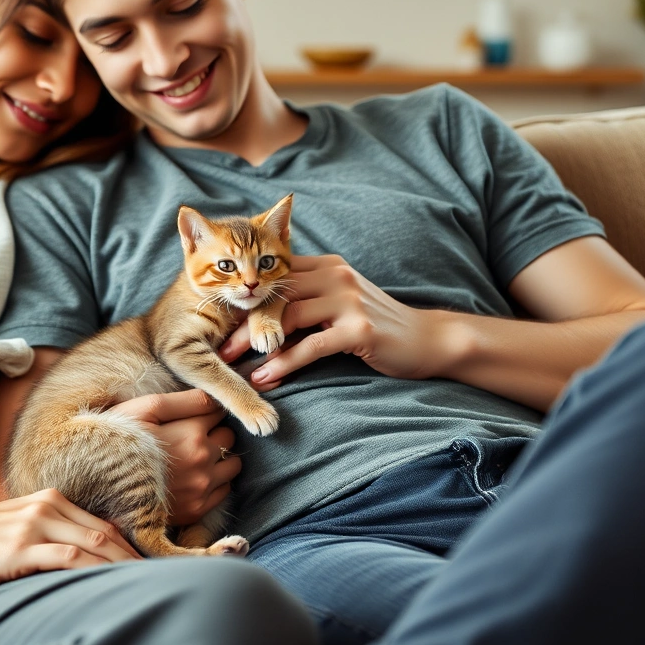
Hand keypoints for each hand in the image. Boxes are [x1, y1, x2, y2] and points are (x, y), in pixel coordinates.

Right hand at [0, 490, 140, 591]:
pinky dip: (93, 571)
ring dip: (125, 567)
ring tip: (147, 588)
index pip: (105, 525)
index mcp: (50, 500)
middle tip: (165, 582)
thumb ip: (47, 538)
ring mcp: (33, 526)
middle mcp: (47, 506)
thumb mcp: (14, 531)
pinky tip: (109, 586)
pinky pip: (67, 558)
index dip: (133, 549)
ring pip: (95, 544)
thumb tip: (80, 561)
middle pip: (109, 534)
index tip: (154, 571)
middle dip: (139, 560)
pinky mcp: (18, 548)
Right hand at [106, 388, 239, 524]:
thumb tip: (215, 398)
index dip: (205, 412)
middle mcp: (203, 460)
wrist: (99, 486)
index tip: (189, 417)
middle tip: (189, 437)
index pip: (219, 412)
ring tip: (193, 459)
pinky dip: (215, 483)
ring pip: (233, 465)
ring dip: (220, 459)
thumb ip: (184, 400)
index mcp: (192, 432)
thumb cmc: (119, 441)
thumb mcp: (145, 409)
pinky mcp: (198, 510)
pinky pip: (224, 490)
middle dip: (214, 434)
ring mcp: (202, 487)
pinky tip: (192, 479)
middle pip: (229, 437)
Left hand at [221, 254, 460, 389]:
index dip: (246, 299)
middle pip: (275, 294)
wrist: (427, 339)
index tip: (219, 321)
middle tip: (217, 346)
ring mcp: (349, 301)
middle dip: (242, 321)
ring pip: (288, 318)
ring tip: (232, 365)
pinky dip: (282, 364)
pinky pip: (310, 347)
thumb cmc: (377, 325)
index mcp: (327, 265)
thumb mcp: (341, 300)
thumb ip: (309, 296)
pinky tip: (264, 379)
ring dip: (255, 344)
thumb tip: (262, 309)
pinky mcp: (359, 330)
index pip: (276, 276)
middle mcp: (336, 276)